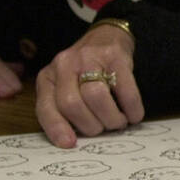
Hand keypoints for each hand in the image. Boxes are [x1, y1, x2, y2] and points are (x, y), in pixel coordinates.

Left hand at [35, 24, 143, 147]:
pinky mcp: (116, 57)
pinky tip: (133, 114)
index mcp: (48, 78)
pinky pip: (125, 90)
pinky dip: (131, 108)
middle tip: (103, 128)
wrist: (107, 36)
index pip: (46, 107)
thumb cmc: (84, 71)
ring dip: (111, 118)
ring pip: (96, 97)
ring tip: (119, 121)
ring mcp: (90, 58)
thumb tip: (73, 141)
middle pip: (72, 104)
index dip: (57, 128)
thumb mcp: (64, 87)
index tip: (71, 143)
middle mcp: (64, 65)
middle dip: (91, 125)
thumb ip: (63, 110)